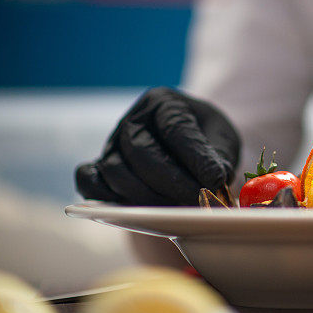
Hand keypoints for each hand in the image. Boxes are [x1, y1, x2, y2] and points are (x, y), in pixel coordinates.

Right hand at [75, 87, 239, 204]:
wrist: (190, 147)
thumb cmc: (207, 140)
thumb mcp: (222, 140)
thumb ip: (218, 158)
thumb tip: (213, 179)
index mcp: (164, 102)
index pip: (175, 128)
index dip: (194, 156)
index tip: (214, 179)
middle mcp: (133, 119)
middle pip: (140, 150)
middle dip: (170, 180)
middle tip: (196, 199)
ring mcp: (113, 143)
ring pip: (116, 171)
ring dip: (146, 196)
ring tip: (177, 208)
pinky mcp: (100, 167)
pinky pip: (89, 182)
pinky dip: (106, 198)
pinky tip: (136, 210)